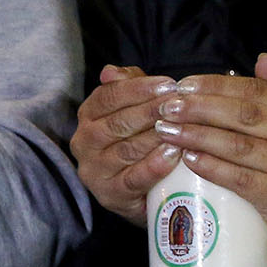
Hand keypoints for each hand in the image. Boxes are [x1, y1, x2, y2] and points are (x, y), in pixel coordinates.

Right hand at [70, 64, 182, 226]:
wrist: (144, 188)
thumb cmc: (140, 138)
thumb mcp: (134, 108)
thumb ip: (127, 86)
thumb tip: (111, 71)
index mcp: (88, 116)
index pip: (108, 97)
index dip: (139, 89)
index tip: (169, 83)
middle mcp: (85, 142)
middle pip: (118, 122)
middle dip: (151, 111)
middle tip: (179, 104)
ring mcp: (95, 171)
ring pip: (126, 150)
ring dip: (155, 137)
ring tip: (181, 127)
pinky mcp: (110, 195)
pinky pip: (133, 179)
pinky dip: (154, 166)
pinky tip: (173, 154)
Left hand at [149, 54, 266, 246]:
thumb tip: (263, 58)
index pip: (257, 90)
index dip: (217, 85)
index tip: (182, 85)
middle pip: (246, 115)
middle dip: (201, 108)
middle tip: (166, 108)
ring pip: (240, 146)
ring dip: (199, 136)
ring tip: (167, 131)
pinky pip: (243, 179)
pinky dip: (214, 167)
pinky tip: (189, 159)